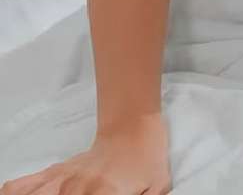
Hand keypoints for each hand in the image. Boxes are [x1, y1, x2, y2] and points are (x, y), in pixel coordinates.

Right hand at [0, 113, 171, 194]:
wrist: (133, 126)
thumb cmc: (148, 160)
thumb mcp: (156, 188)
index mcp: (103, 193)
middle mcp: (77, 187)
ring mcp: (64, 179)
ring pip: (34, 193)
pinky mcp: (56, 173)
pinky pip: (26, 185)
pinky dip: (17, 190)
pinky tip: (8, 192)